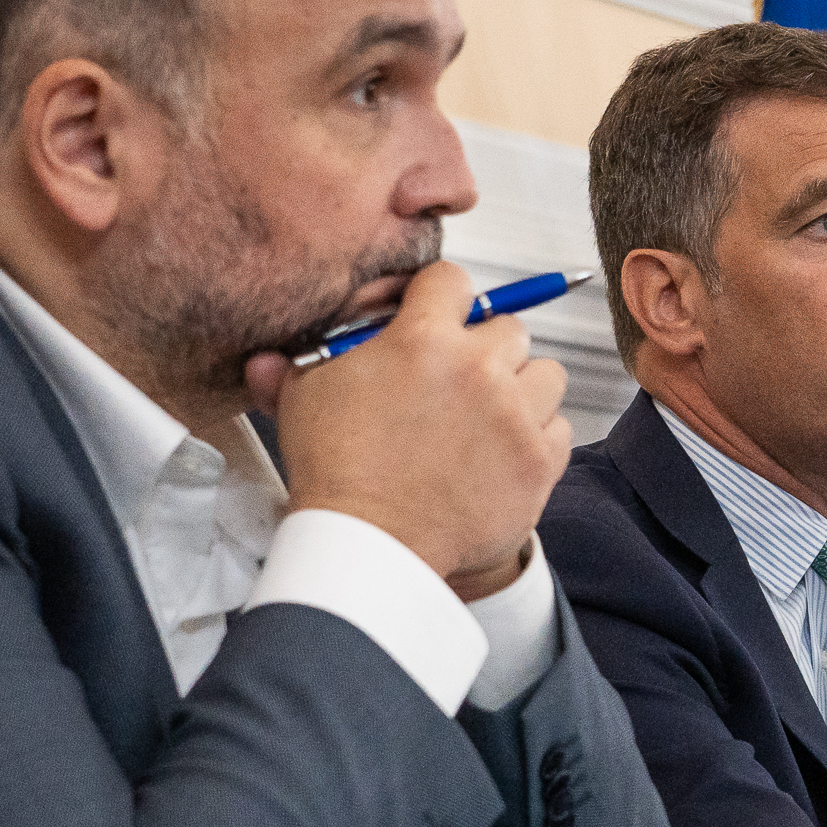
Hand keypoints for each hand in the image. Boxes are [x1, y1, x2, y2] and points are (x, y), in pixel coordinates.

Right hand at [243, 262, 571, 601]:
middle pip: (510, 327)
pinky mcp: (539, 461)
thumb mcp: (303, 404)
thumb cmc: (336, 474)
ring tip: (491, 416)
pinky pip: (560, 428)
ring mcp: (516, 415)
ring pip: (546, 374)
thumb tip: (266, 357)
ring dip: (523, 389)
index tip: (437, 320)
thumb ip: (293, 366)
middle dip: (486, 348)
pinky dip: (539, 438)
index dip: (441, 299)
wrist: (372, 545)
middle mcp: (478, 368)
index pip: (452, 281)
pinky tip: (505, 452)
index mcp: (423, 340)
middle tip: (460, 381)